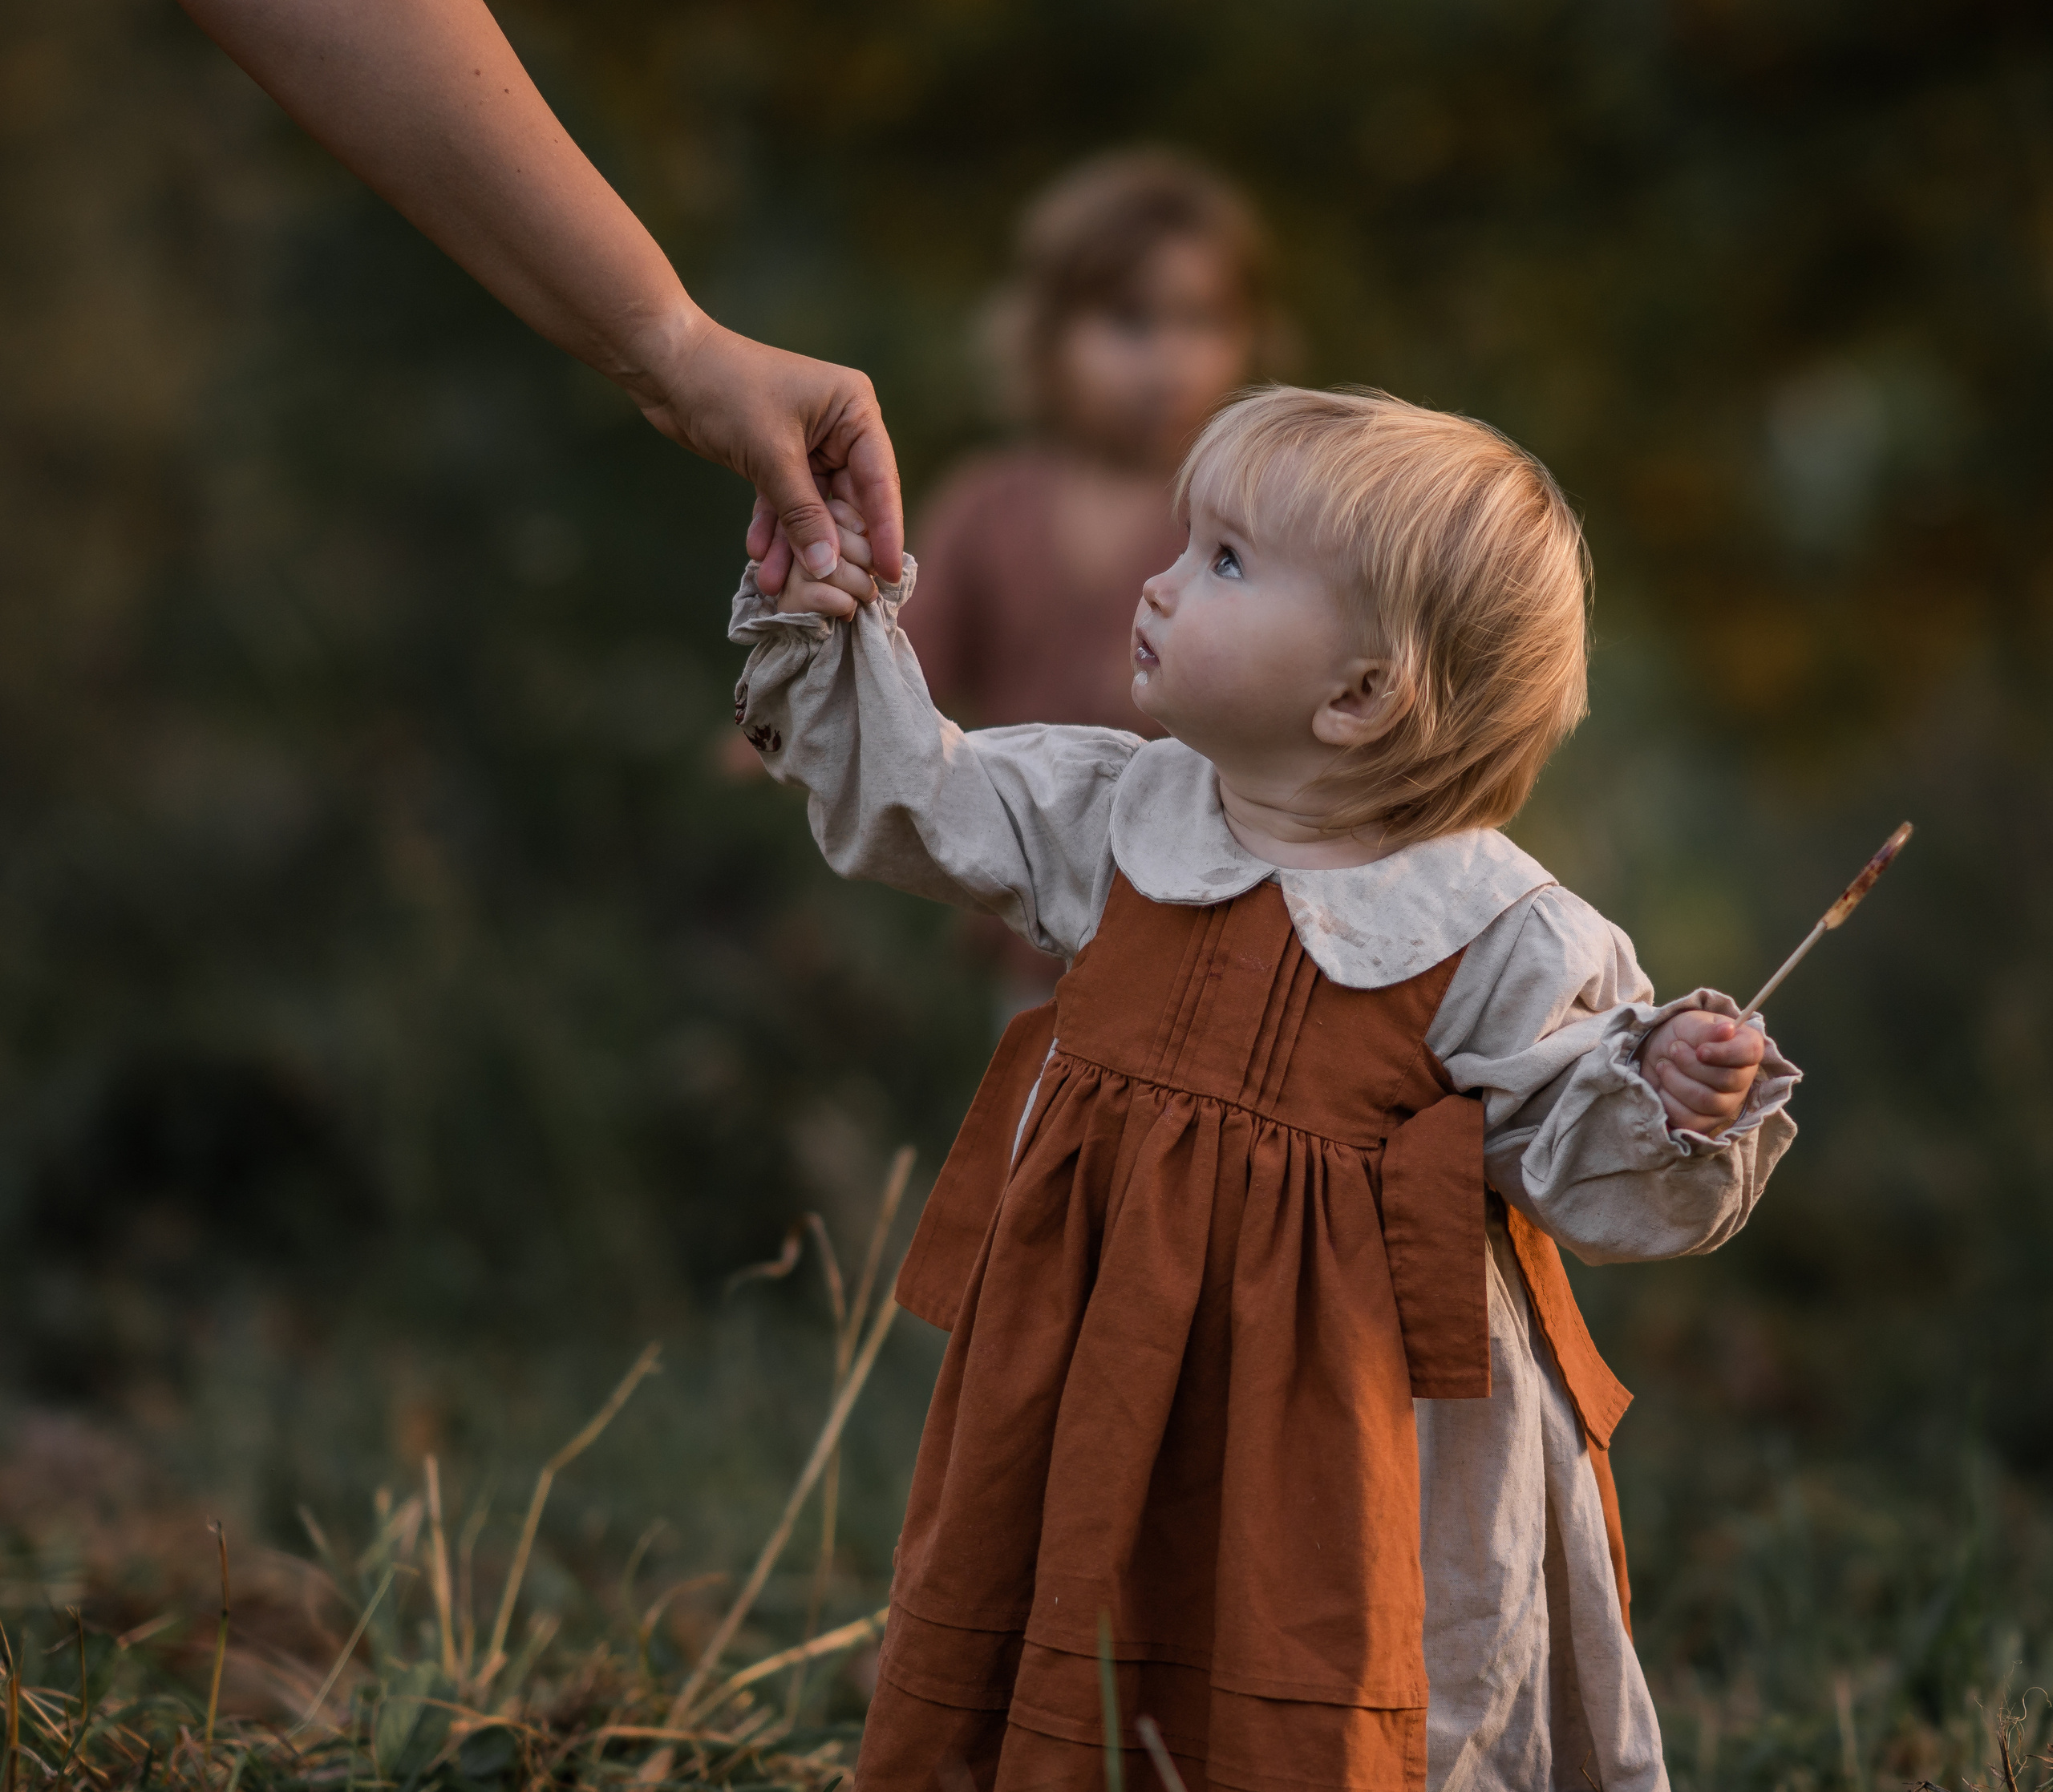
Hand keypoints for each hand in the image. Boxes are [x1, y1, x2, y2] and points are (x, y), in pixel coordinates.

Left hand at [640, 317, 903, 595]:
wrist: (667, 366)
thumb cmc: (726, 391)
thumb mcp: (770, 456)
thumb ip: (802, 514)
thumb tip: (827, 567)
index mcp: (854, 411)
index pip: (879, 480)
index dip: (885, 532)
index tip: (890, 577)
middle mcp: (840, 428)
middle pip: (850, 502)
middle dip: (832, 547)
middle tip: (833, 592)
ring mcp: (811, 445)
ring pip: (814, 509)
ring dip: (794, 547)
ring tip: (778, 585)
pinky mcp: (779, 459)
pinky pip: (786, 504)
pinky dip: (773, 530)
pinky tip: (758, 558)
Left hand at [1637, 1009, 1764, 1134]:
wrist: (1659, 1055)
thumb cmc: (1682, 1036)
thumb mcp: (1690, 1023)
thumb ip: (1706, 1029)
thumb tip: (1727, 1030)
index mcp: (1746, 1048)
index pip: (1750, 1053)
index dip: (1724, 1053)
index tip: (1700, 1049)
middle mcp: (1743, 1079)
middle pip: (1725, 1080)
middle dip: (1690, 1064)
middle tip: (1674, 1049)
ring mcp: (1727, 1104)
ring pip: (1706, 1100)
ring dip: (1676, 1080)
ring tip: (1663, 1065)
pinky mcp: (1706, 1122)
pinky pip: (1689, 1119)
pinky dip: (1669, 1101)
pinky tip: (1662, 1087)